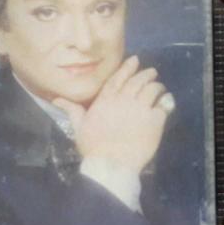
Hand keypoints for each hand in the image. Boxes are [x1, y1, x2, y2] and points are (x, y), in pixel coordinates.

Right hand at [54, 56, 171, 174]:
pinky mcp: (154, 120)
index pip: (118, 78)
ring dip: (157, 86)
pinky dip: (166, 101)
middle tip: (152, 72)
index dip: (128, 67)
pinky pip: (163, 105)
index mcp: (106, 100)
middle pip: (138, 81)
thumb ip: (72, 110)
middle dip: (146, 74)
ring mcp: (141, 108)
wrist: (112, 164)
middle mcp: (124, 99)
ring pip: (152, 90)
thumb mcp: (78, 126)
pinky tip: (167, 101)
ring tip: (160, 87)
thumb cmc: (93, 146)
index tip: (135, 60)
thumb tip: (56, 99)